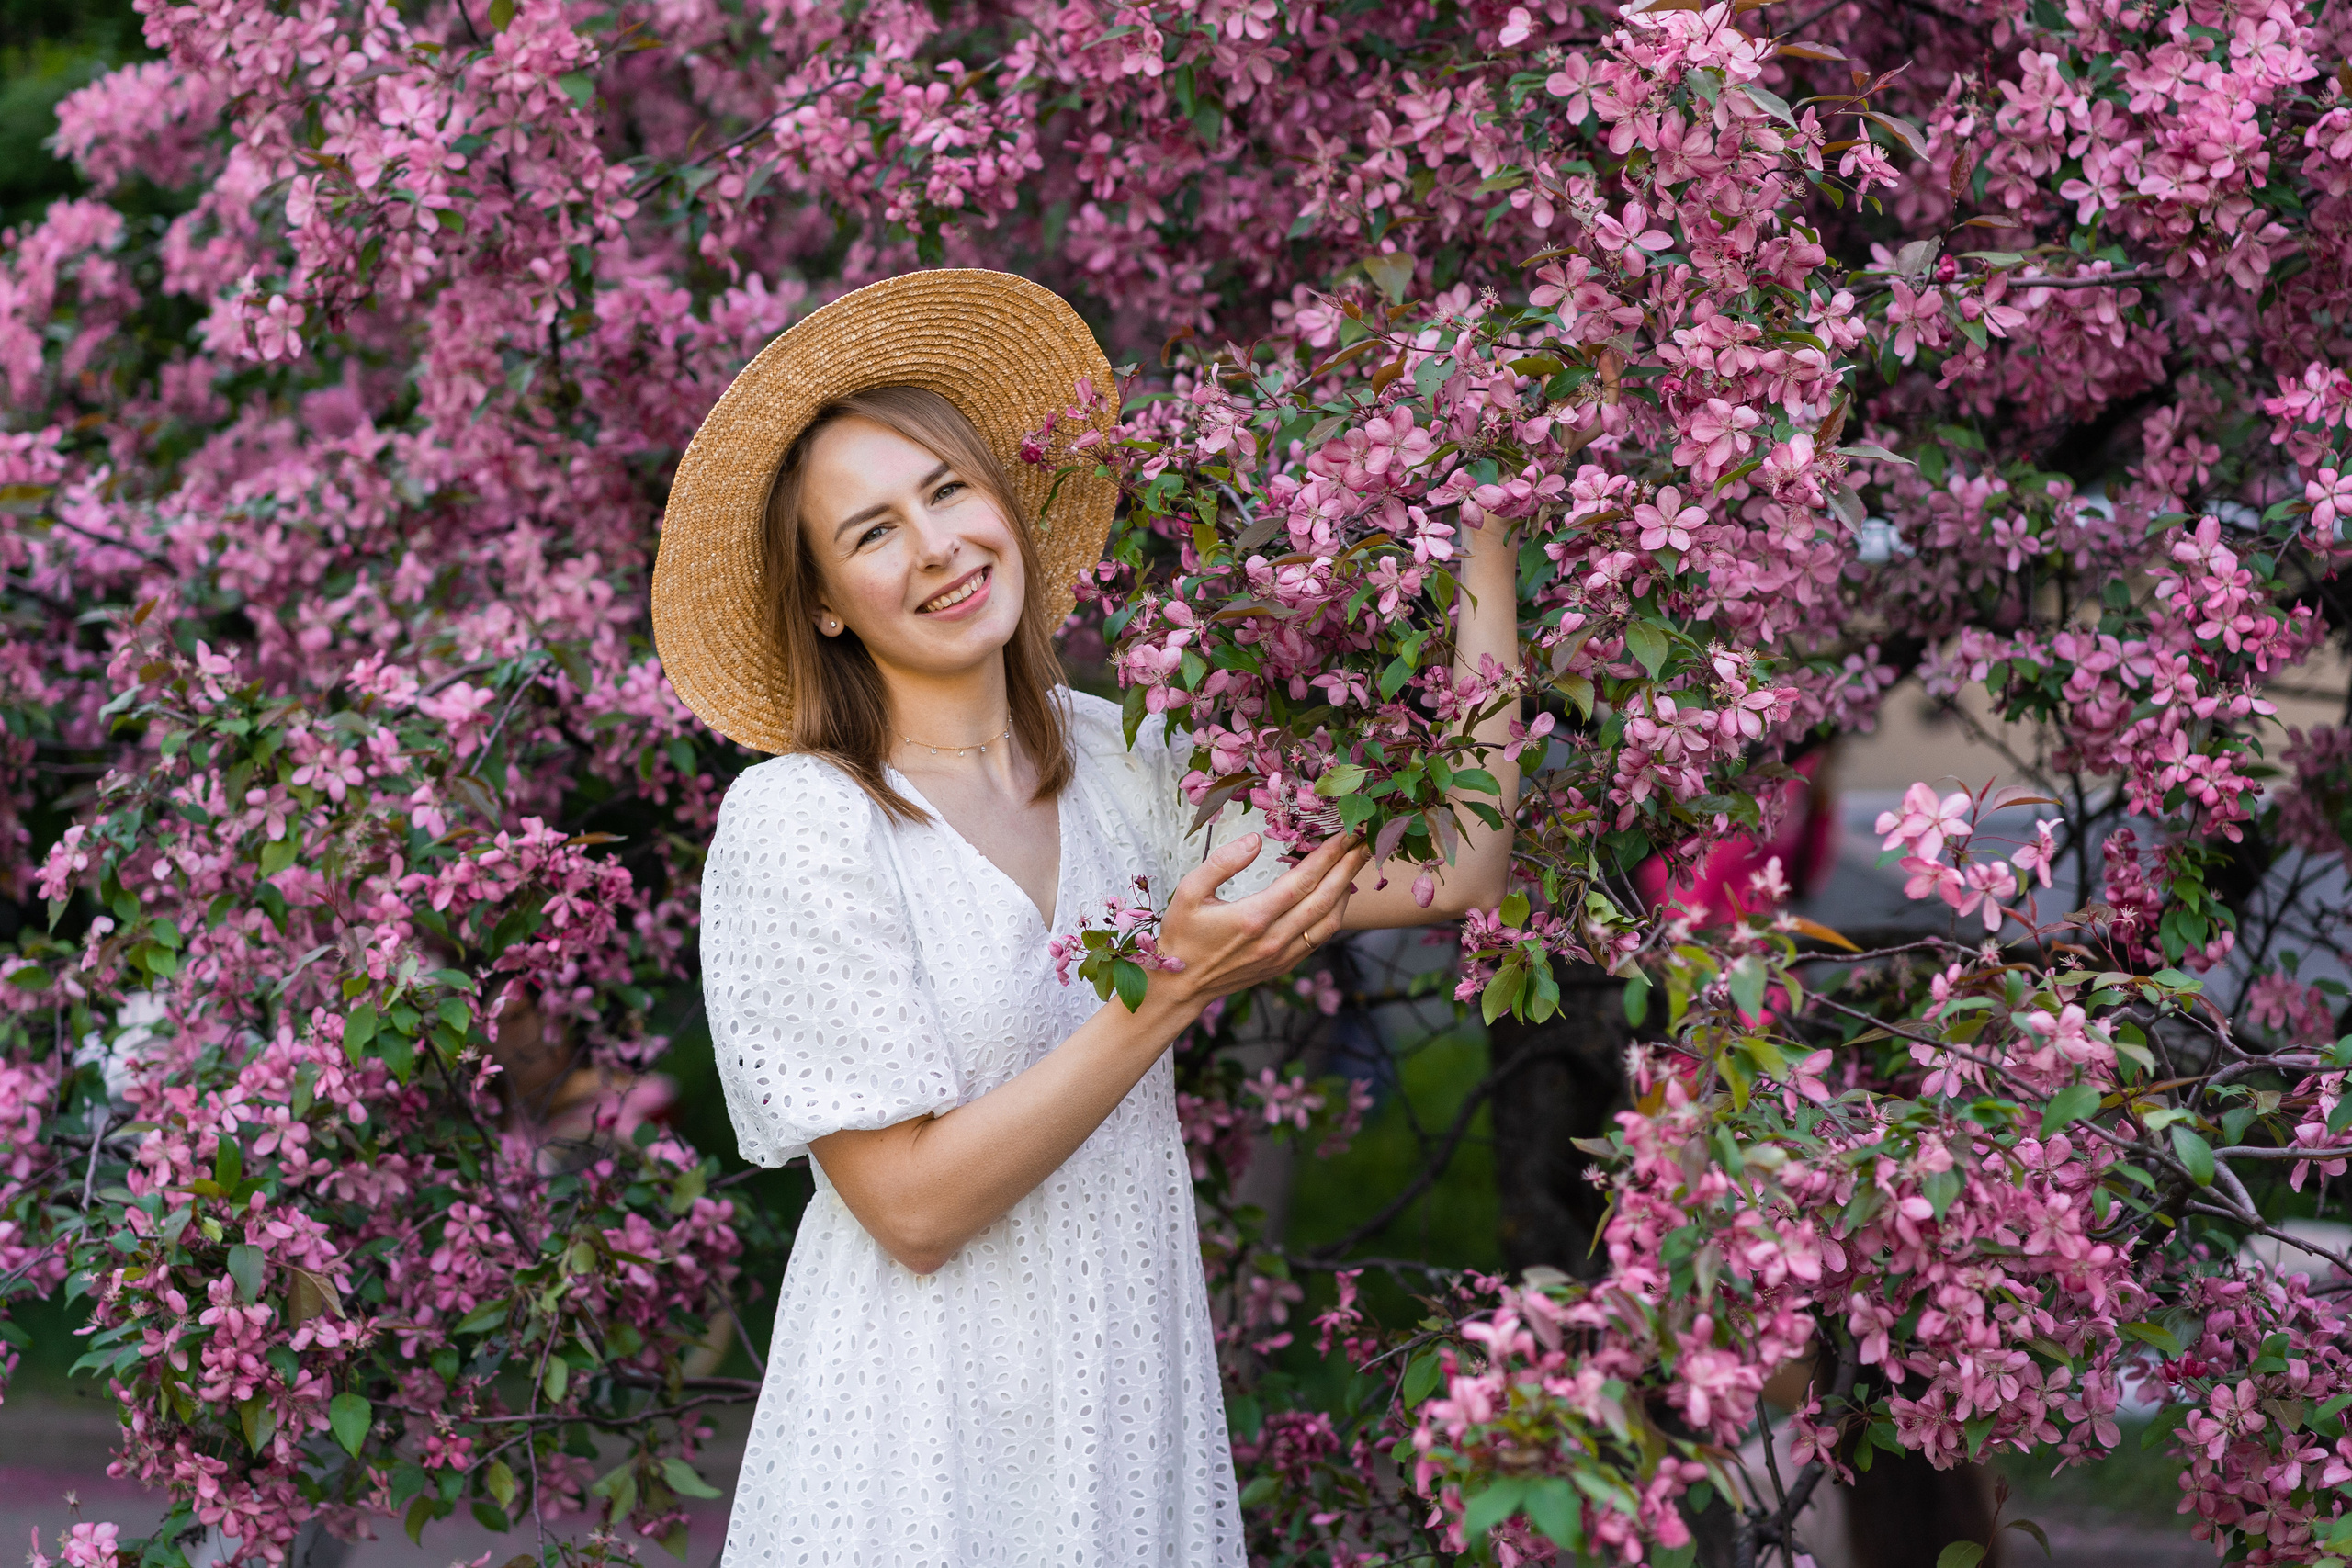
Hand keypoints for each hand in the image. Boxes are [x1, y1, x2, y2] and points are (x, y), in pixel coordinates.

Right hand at [1152, 831, 1368, 1015]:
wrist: (1180, 986)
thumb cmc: (1182, 935)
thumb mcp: (1189, 891)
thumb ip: (1222, 862)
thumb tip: (1255, 840)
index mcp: (1252, 918)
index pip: (1302, 881)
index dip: (1328, 856)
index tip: (1344, 835)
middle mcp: (1274, 939)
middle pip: (1325, 899)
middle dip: (1348, 868)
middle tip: (1363, 843)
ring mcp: (1282, 955)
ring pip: (1329, 922)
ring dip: (1347, 891)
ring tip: (1355, 865)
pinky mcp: (1284, 965)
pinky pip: (1319, 938)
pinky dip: (1335, 914)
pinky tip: (1337, 896)